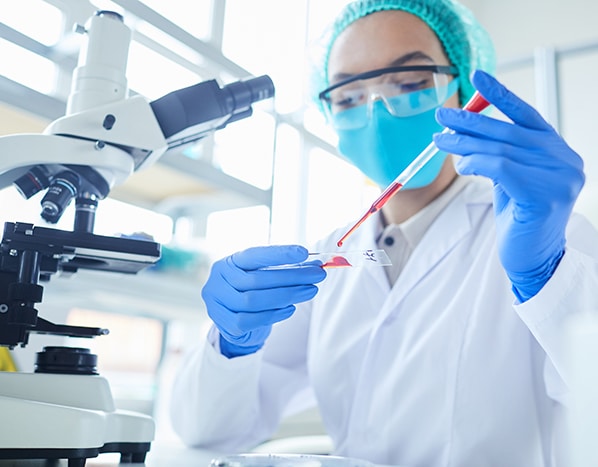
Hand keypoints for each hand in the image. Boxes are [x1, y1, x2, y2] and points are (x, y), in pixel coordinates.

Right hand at [202, 245, 325, 356]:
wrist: (236, 322)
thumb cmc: (253, 292)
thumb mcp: (265, 275)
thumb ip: (286, 269)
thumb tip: (315, 265)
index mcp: (230, 262)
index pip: (254, 255)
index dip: (279, 254)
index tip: (304, 252)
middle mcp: (219, 279)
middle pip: (257, 279)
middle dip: (292, 277)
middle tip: (318, 275)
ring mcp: (218, 302)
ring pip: (254, 300)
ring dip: (287, 295)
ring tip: (310, 291)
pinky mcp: (224, 323)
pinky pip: (250, 320)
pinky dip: (273, 315)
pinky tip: (291, 309)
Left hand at [434, 70, 584, 301]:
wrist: (533, 256)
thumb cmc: (519, 215)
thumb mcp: (510, 176)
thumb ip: (499, 152)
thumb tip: (464, 126)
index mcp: (557, 150)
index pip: (527, 115)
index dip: (500, 95)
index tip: (477, 77)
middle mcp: (564, 159)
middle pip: (508, 131)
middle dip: (470, 121)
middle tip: (441, 116)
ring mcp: (559, 178)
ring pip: (500, 149)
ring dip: (464, 143)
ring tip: (440, 141)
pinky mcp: (545, 196)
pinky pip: (500, 168)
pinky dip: (476, 162)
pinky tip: (461, 165)